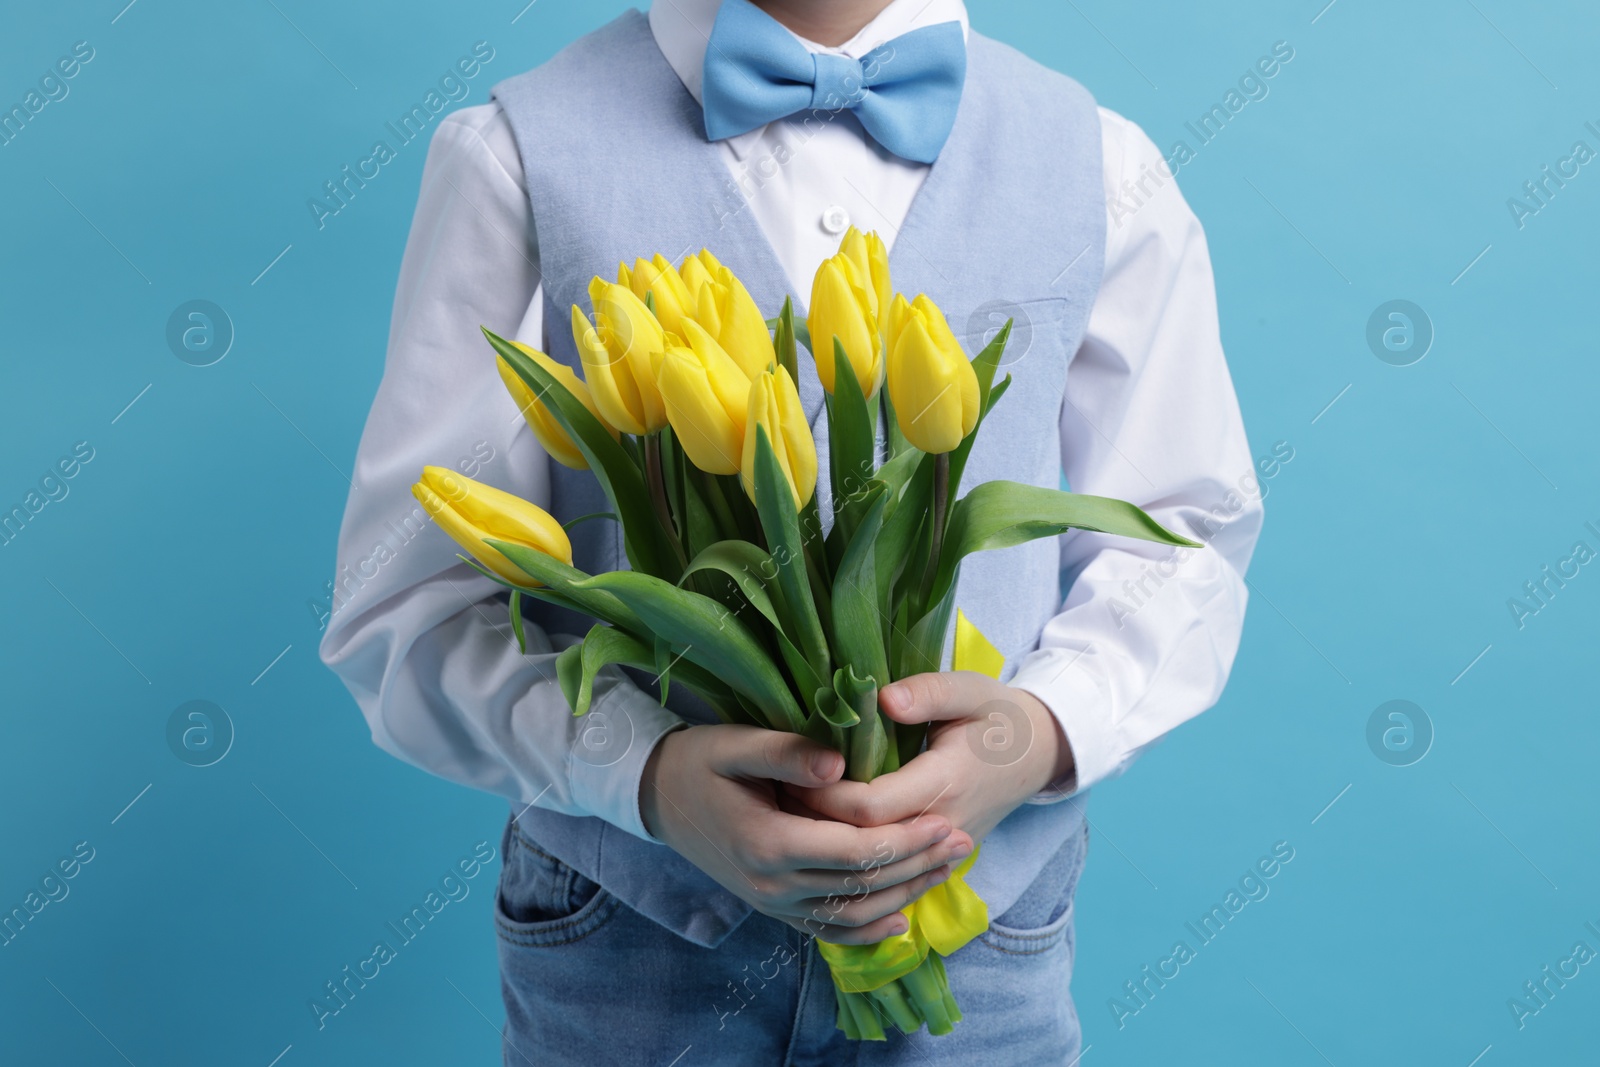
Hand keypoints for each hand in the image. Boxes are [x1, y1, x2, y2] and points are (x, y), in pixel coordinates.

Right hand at [640, 723, 975, 943]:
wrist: (657, 796)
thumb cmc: (700, 761)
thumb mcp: (737, 744)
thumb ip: (788, 753)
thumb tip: (841, 765)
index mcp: (766, 842)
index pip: (854, 852)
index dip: (904, 840)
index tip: (945, 819)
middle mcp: (771, 884)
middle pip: (862, 885)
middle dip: (918, 864)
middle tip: (962, 840)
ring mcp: (772, 903)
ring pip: (852, 914)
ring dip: (905, 895)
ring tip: (946, 867)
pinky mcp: (772, 909)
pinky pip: (827, 931)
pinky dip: (867, 931)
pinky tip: (900, 918)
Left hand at [791, 672, 1074, 842]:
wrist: (1040, 754)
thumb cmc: (999, 715)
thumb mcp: (970, 689)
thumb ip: (929, 693)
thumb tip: (884, 699)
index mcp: (946, 781)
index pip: (870, 808)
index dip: (825, 797)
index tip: (788, 774)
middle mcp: (944, 825)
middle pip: (865, 846)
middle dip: (816, 827)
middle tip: (774, 801)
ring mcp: (943, 849)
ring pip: (875, 869)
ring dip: (830, 851)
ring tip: (786, 822)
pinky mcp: (939, 857)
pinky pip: (890, 873)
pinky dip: (854, 864)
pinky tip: (819, 843)